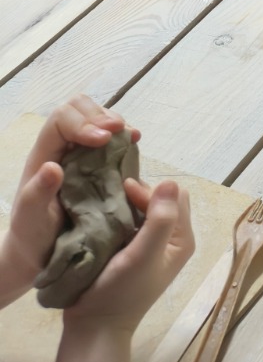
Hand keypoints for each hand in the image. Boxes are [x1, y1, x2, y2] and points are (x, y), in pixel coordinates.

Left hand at [1, 98, 129, 293]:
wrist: (39, 253)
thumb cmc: (32, 237)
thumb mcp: (30, 220)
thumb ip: (37, 194)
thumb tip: (52, 166)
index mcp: (44, 155)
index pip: (62, 118)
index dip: (84, 122)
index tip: (103, 140)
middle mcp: (62, 148)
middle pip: (79, 108)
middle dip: (101, 115)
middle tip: (118, 133)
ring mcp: (79, 154)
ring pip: (96, 117)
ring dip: (113, 123)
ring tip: (129, 138)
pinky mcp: (96, 164)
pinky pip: (110, 137)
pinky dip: (123, 135)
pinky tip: (133, 143)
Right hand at [64, 179, 193, 336]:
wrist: (95, 326)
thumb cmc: (122, 291)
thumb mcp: (144, 254)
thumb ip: (160, 220)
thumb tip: (170, 182)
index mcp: (182, 240)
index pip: (175, 197)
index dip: (152, 191)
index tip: (123, 193)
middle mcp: (172, 241)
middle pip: (163, 201)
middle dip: (142, 194)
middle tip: (115, 196)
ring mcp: (153, 247)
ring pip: (146, 211)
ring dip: (130, 204)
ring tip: (109, 204)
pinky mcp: (133, 252)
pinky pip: (132, 223)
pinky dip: (122, 216)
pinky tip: (106, 217)